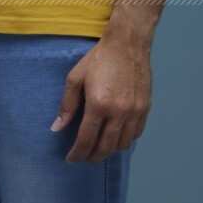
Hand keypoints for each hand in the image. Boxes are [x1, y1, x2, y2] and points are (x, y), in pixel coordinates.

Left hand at [50, 24, 153, 164]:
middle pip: (105, 147)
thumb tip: (57, 128)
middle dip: (92, 157)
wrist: (127, 44)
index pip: (86, 139)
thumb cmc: (99, 59)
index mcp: (99, 104)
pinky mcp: (145, 108)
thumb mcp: (75, 78)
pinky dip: (125, 141)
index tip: (71, 158)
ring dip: (109, 151)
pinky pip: (136, 134)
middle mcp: (119, 111)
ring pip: (123, 144)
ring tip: (98, 149)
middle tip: (84, 157)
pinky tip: (115, 138)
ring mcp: (135, 111)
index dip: (77, 153)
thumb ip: (67, 106)